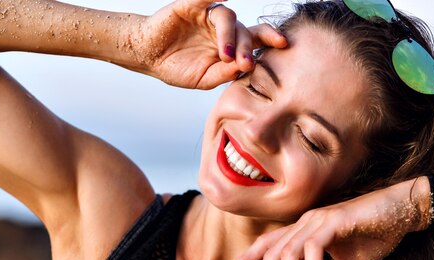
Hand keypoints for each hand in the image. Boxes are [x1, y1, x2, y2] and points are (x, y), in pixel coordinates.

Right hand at [123, 0, 286, 88]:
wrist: (149, 57)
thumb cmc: (178, 68)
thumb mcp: (205, 78)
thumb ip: (225, 73)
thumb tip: (244, 68)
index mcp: (232, 45)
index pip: (256, 40)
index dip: (270, 39)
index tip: (283, 44)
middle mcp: (224, 29)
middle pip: (245, 30)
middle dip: (249, 47)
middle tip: (247, 64)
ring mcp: (208, 16)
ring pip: (228, 18)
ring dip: (230, 36)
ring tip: (226, 55)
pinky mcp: (190, 6)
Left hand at [226, 179, 430, 259]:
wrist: (402, 211)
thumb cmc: (375, 234)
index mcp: (306, 230)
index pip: (271, 244)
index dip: (250, 258)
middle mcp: (306, 223)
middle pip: (274, 252)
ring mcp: (319, 221)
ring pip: (290, 252)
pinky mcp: (335, 222)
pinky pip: (315, 247)